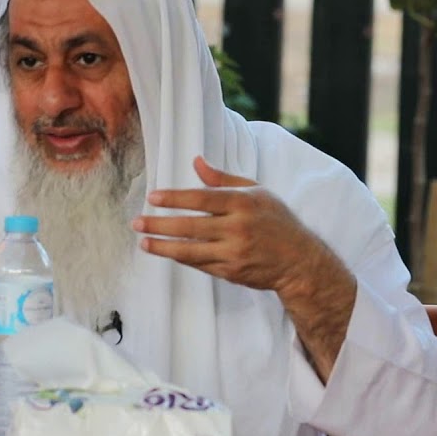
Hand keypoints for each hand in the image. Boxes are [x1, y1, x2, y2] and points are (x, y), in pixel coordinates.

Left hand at [134, 156, 355, 380]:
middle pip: (190, 226)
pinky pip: (199, 264)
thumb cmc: (277, 221)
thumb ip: (223, 179)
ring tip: (143, 241)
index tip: (153, 197)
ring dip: (163, 247)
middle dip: (160, 224)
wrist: (299, 261)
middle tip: (137, 221)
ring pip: (190, 250)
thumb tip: (196, 162)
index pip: (202, 199)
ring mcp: (234, 253)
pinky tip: (165, 251)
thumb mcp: (256, 193)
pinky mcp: (231, 273)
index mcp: (243, 203)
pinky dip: (181, 258)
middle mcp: (238, 229)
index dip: (175, 198)